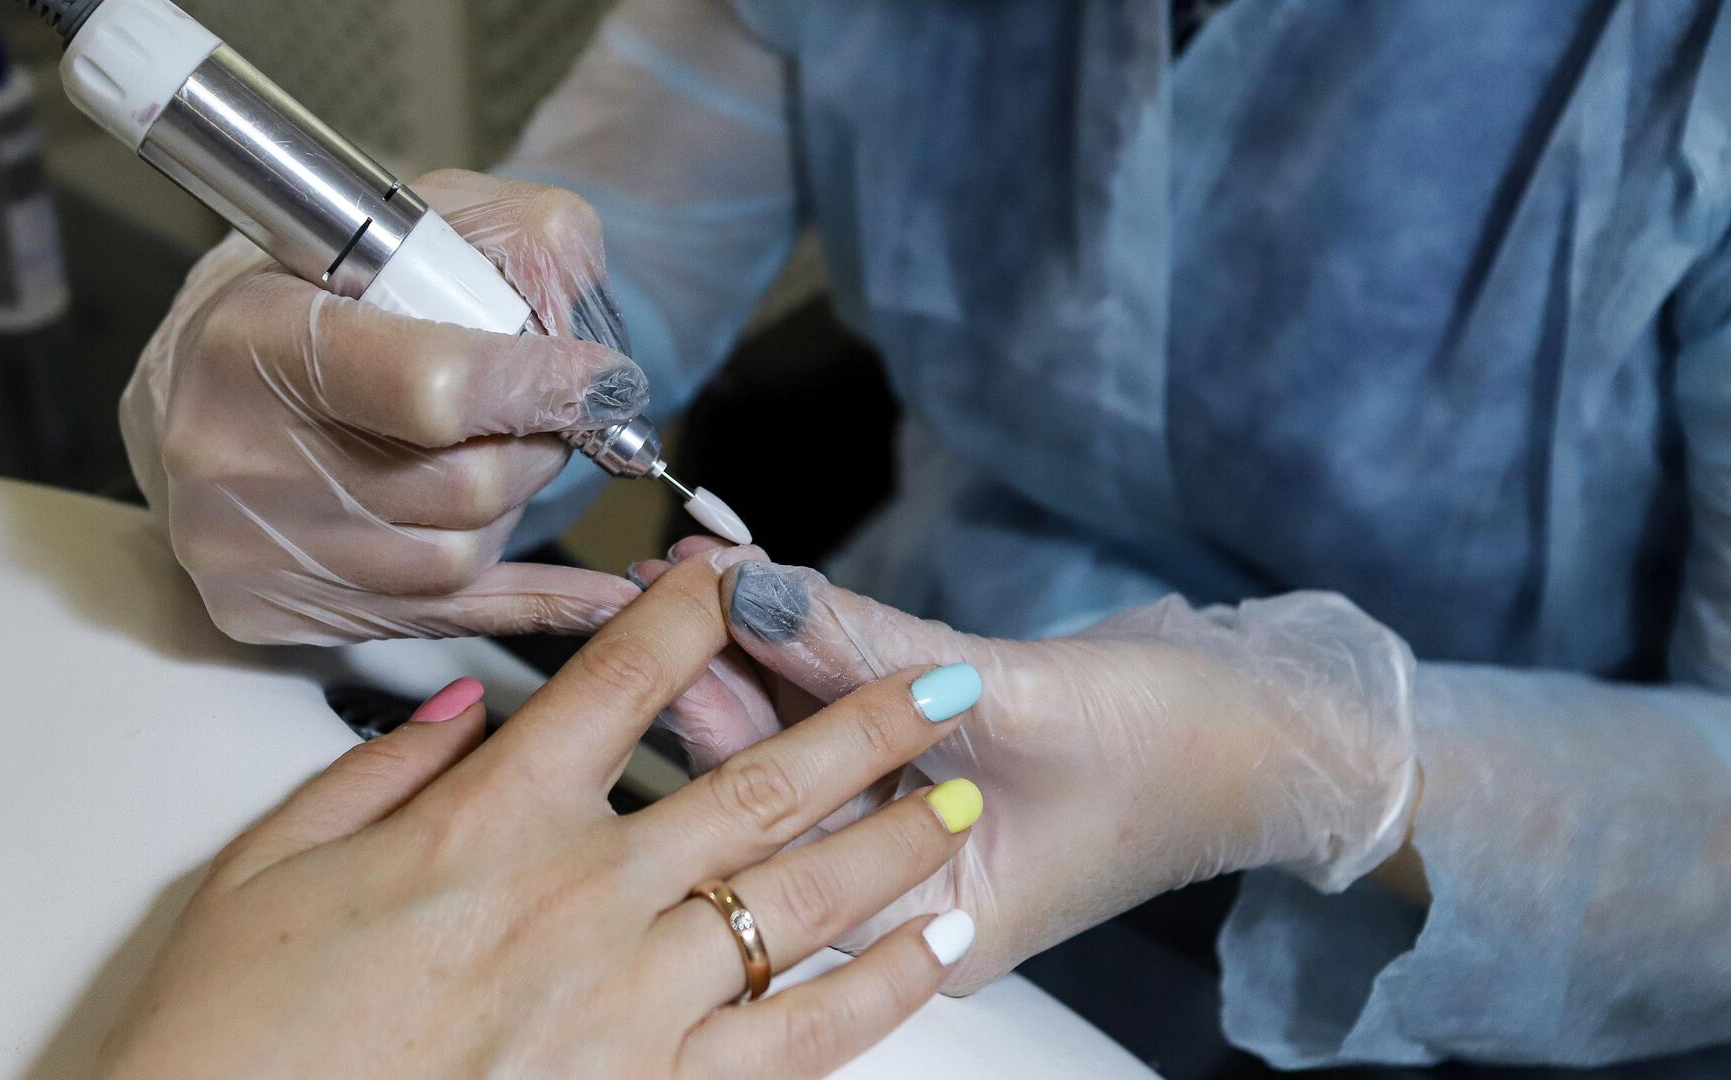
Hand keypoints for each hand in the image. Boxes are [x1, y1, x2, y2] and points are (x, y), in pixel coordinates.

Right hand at [100, 548, 987, 1079]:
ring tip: (961, 799)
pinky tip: (934, 950)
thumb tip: (460, 708)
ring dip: (895, 844)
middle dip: (863, 723)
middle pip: (757, 785)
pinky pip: (800, 1040)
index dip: (687, 614)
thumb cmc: (234, 1035)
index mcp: (491, 824)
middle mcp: (583, 898)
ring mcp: (632, 1004)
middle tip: (938, 684)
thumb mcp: (268, 869)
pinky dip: (881, 991)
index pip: (617, 685)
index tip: (738, 573)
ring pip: (801, 902)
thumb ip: (377, 772)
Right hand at [122, 169, 647, 643]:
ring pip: (459, 558)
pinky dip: (532, 601)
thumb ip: (517, 238)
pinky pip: (440, 619)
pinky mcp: (265, 608)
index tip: (602, 378)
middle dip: (537, 445)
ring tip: (494, 453)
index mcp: (254, 334)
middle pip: (463, 486)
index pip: (435, 388)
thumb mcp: (409, 222)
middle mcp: (234, 452)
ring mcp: (244, 546)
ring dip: (511, 508)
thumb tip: (584, 323)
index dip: (542, 386)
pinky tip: (596, 596)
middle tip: (542, 412)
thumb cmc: (310, 293)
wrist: (196, 377)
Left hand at [636, 544, 1416, 992]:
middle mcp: (903, 883)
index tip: (664, 630)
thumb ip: (874, 655)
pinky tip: (759, 580)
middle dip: (718, 674)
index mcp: (924, 922)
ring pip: (804, 738)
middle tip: (655, 581)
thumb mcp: (1016, 699)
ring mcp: (915, 823)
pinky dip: (810, 644)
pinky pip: (850, 706)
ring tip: (689, 564)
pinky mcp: (933, 763)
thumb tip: (757, 591)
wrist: (1277, 731)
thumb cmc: (1180, 750)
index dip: (717, 723)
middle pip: (776, 784)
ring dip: (754, 648)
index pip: (784, 832)